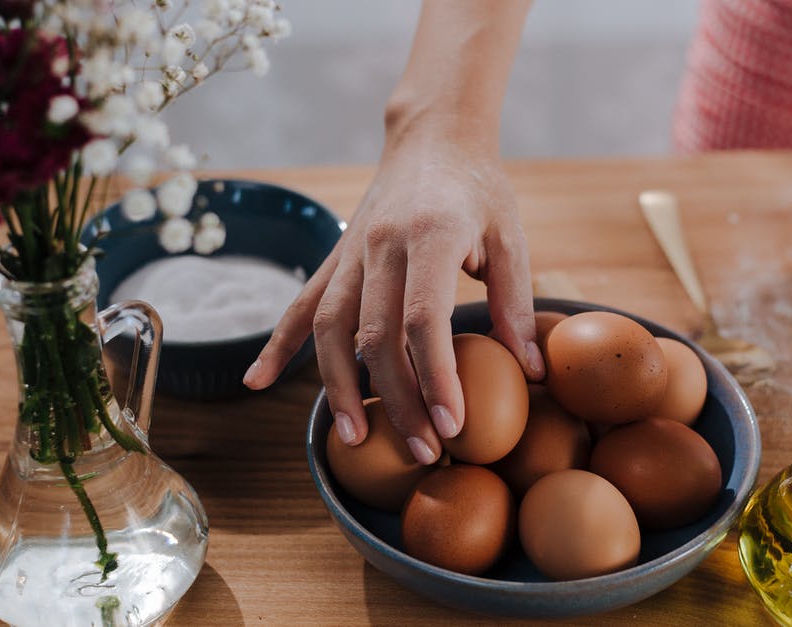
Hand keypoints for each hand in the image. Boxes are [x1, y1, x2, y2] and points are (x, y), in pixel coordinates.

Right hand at [242, 137, 544, 463]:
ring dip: (338, 387)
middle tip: (422, 451)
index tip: (452, 425)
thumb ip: (516, 305)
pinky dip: (278, 344)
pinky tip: (257, 380)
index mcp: (431, 235)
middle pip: (375, 335)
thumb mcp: (511, 238)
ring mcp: (351, 251)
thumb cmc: (479, 189)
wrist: (433, 136)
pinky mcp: (336, 258)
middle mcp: (381, 244)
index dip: (436, 377)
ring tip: (353, 438)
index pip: (424, 318)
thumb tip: (534, 372)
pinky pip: (301, 304)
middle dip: (396, 399)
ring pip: (329, 327)